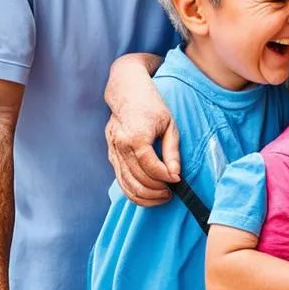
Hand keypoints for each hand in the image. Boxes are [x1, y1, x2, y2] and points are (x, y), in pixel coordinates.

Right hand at [104, 58, 178, 205]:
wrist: (126, 93)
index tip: (178, 180)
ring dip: (146, 197)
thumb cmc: (151, 106)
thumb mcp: (169, 125)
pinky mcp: (111, 156)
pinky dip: (134, 193)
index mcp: (136, 136)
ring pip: (127, 186)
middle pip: (138, 180)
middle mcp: (121, 146)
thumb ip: (172, 152)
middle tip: (171, 193)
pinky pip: (121, 181)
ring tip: (163, 196)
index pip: (152, 168)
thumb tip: (175, 175)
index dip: (166, 178)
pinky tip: (149, 194)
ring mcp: (113, 152)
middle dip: (157, 192)